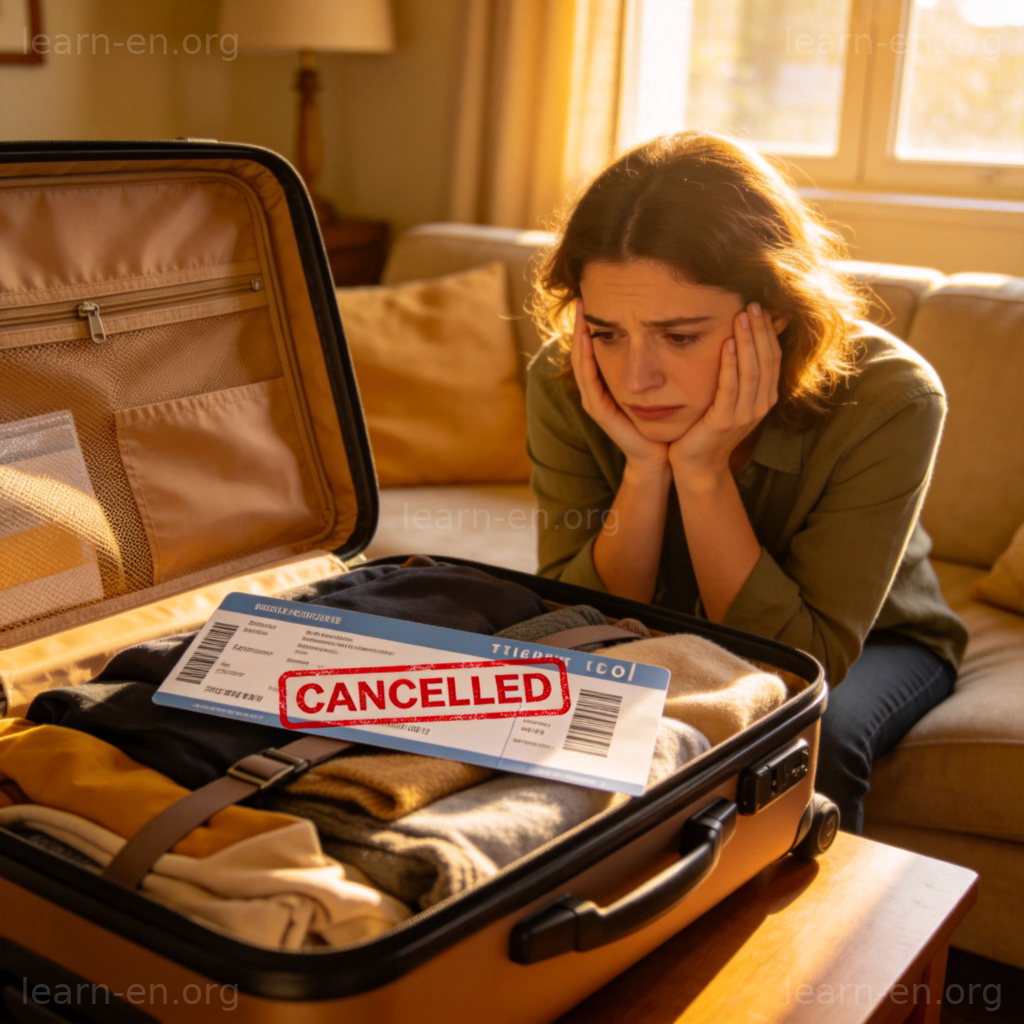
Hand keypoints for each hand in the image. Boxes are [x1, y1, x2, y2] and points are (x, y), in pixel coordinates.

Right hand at [570, 300, 669, 471]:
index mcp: (609, 382)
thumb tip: (674, 325)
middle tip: (582, 295)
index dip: (594, 323)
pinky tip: (587, 339)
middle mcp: (598, 389)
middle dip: (581, 324)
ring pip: (581, 362)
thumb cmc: (666, 419)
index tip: (597, 294)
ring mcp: (595, 400)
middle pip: (583, 350)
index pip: (596, 346)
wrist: (661, 454)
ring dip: (579, 337)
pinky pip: (588, 380)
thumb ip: (663, 358)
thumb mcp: (664, 382)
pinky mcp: (599, 410)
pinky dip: (585, 358)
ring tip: (580, 313)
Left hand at [668, 302, 781, 479]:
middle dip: (760, 330)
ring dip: (747, 341)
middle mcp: (760, 405)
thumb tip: (738, 342)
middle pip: (766, 360)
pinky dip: (730, 364)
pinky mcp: (725, 421)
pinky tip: (727, 344)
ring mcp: (744, 414)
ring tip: (741, 316)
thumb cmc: (707, 428)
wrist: (697, 464)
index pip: (772, 358)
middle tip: (752, 303)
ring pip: (752, 371)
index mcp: (764, 398)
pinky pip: (730, 387)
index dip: (768, 332)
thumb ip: (737, 376)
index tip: (758, 308)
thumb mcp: (728, 399)